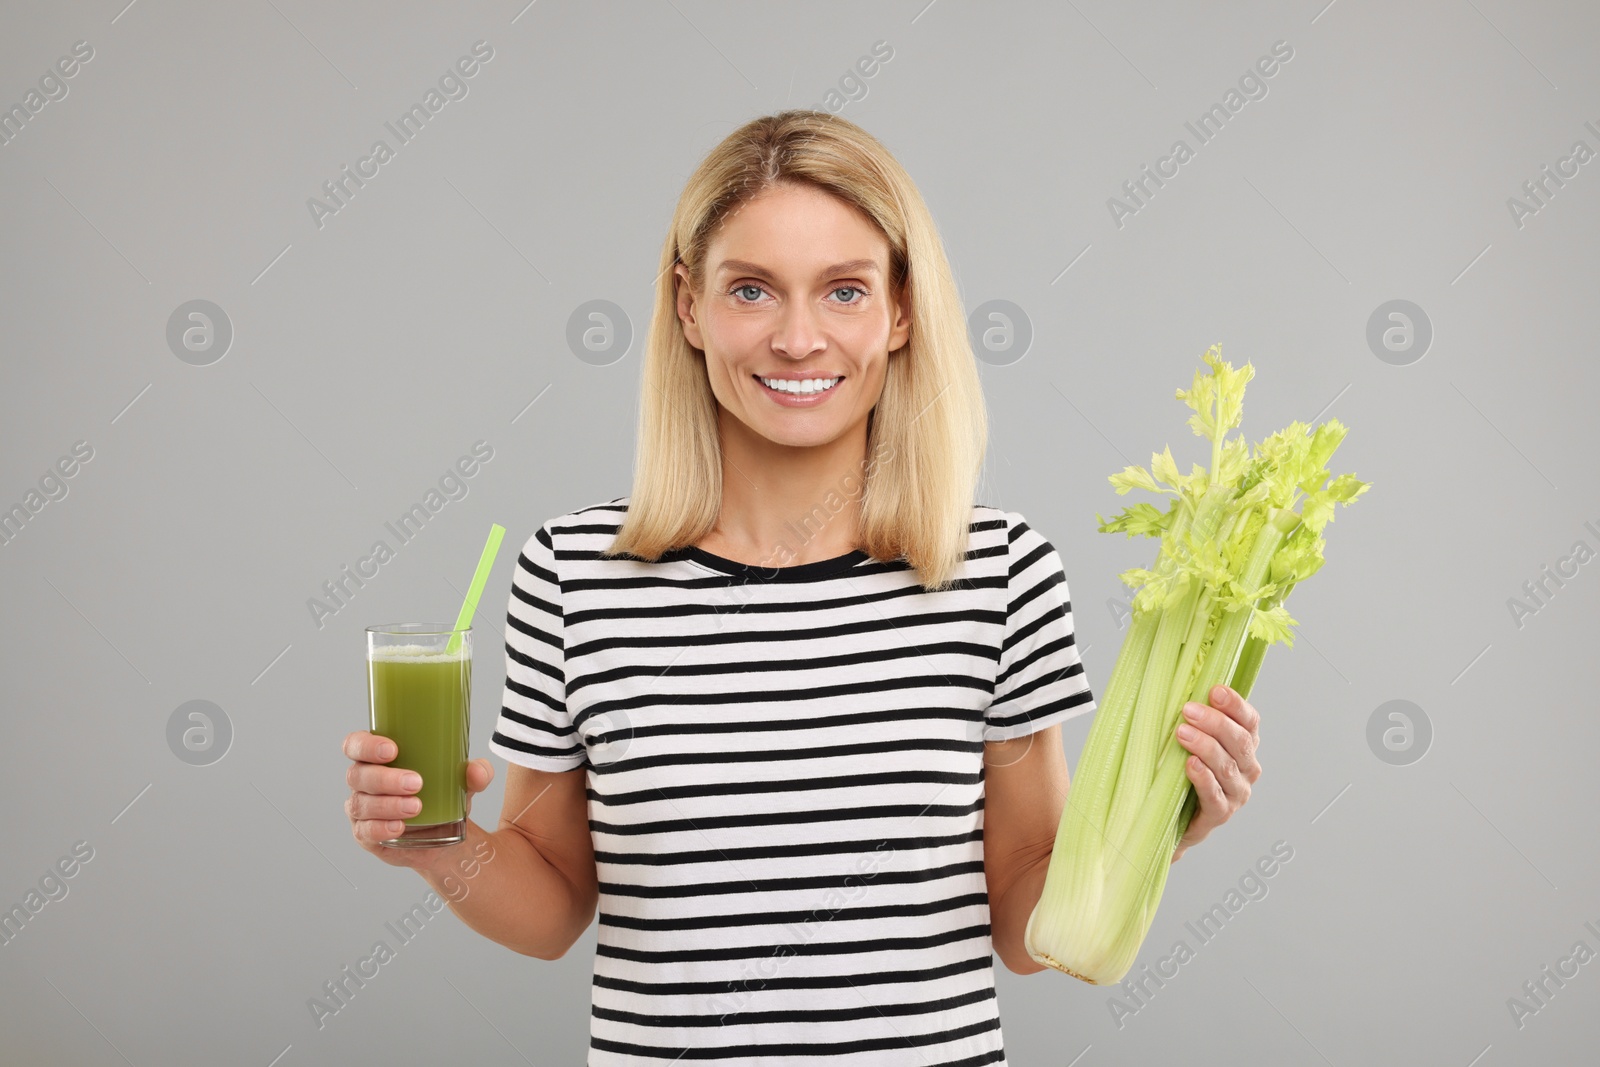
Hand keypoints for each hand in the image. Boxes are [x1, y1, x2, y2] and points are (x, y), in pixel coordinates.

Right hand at [343, 730, 493, 868]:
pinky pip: (365, 831)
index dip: (366, 746)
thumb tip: (477, 771)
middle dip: (385, 778)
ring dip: (387, 805)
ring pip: (361, 803)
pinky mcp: (366, 835)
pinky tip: (398, 827)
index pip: (356, 745)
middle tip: (416, 782)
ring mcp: (362, 809)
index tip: (392, 749)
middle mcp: (364, 781)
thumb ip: (476, 773)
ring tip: (416, 807)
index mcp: (378, 758)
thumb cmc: (444, 794)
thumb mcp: (463, 781)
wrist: (446, 834)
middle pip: (358, 775)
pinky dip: (380, 828)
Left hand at [1171, 684, 1260, 861]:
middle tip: (1188, 710)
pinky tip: (1190, 765)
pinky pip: (1214, 796)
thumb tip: (1178, 688)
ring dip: (1205, 747)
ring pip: (1226, 767)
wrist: (1174, 816)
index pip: (1250, 721)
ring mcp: (1236, 793)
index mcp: (1245, 746)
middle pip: (1239, 742)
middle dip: (1215, 723)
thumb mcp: (1192, 741)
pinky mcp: (1220, 814)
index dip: (1235, 705)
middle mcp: (1247, 768)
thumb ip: (1195, 720)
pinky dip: (1203, 779)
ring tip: (1182, 733)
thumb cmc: (1182, 770)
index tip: (1215, 691)